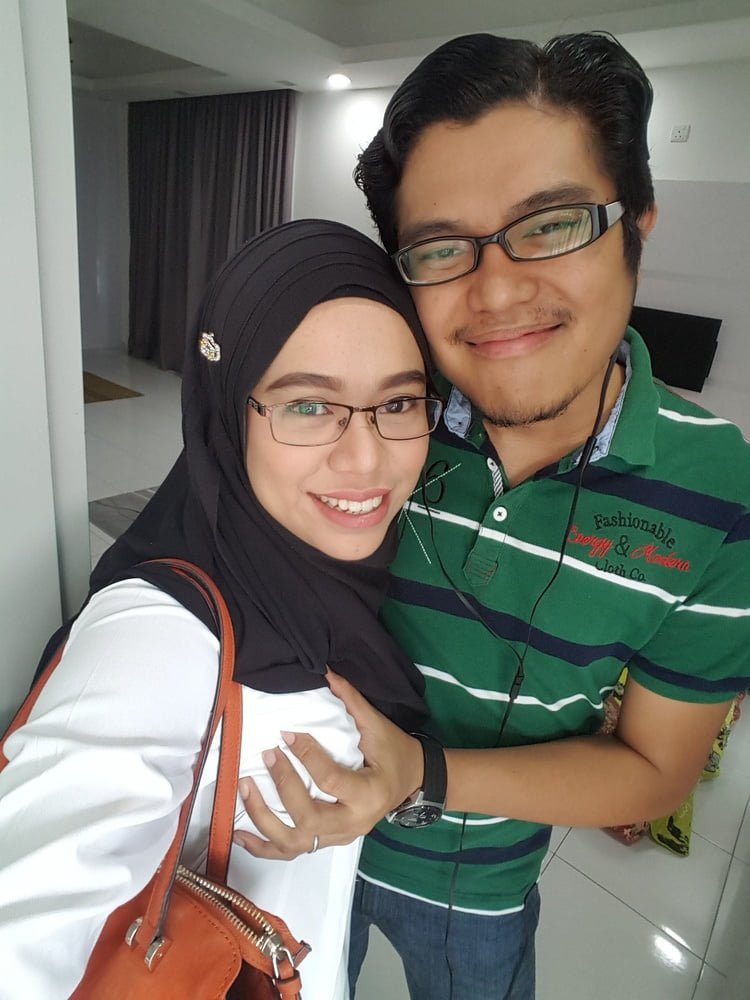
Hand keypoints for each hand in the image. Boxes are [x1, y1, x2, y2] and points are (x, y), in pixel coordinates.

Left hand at [233, 672, 423, 859]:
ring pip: (294, 842)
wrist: (412, 782)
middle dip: (283, 786)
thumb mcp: (379, 727)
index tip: (286, 734)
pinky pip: (291, 851)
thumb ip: (352, 702)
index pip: (330, 781)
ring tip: (244, 788)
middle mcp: (353, 823)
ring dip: (263, 819)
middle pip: (308, 818)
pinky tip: (240, 833)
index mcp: (369, 794)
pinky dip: (263, 846)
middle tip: (267, 755)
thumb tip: (327, 673)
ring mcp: (338, 837)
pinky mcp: (327, 841)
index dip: (305, 756)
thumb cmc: (396, 754)